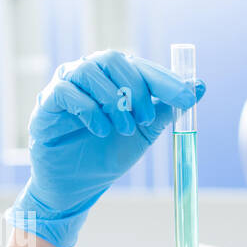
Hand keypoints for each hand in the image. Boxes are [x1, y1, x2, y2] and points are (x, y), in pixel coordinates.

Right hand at [10, 50, 205, 246]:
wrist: (77, 186)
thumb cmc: (107, 154)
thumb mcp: (144, 133)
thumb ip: (166, 110)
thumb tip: (199, 86)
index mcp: (115, 79)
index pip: (141, 67)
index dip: (165, 80)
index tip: (188, 97)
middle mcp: (90, 75)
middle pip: (114, 60)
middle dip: (137, 88)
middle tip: (146, 118)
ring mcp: (66, 85)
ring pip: (90, 71)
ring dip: (114, 100)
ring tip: (124, 129)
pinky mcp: (47, 102)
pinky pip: (66, 91)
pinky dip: (89, 109)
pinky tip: (101, 131)